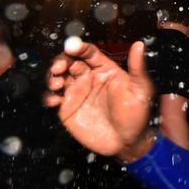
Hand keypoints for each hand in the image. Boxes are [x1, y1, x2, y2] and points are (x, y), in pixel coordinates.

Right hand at [45, 41, 154, 161]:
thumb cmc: (136, 115)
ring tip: (56, 83)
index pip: (88, 52)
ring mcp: (77, 93)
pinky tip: (54, 100)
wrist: (127, 142)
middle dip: (61, 61)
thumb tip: (139, 45)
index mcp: (104, 70)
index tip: (71, 46)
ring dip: (52, 76)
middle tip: (59, 67)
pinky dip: (49, 96)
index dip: (79, 47)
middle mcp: (88, 78)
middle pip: (69, 62)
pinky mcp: (68, 109)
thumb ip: (137, 67)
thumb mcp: (140, 89)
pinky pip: (53, 98)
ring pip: (58, 77)